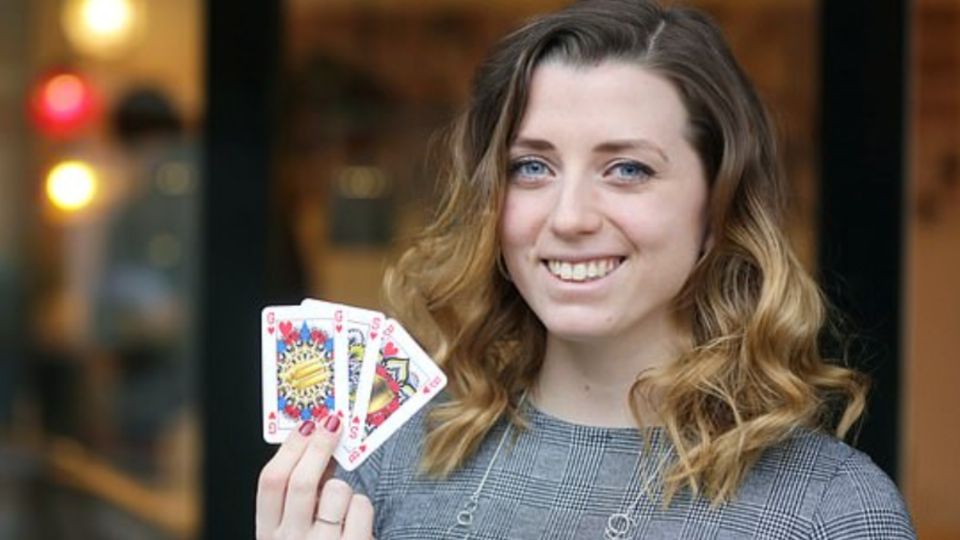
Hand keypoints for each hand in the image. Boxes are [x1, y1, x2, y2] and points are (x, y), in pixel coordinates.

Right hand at [256, 415, 374, 538]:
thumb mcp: (294, 531)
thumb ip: (300, 496)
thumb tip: (316, 442)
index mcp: (268, 535)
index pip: (269, 483)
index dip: (289, 448)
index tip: (305, 423)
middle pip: (302, 482)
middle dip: (319, 446)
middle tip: (333, 423)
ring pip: (337, 491)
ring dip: (343, 486)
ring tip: (340, 505)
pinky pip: (361, 506)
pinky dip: (361, 506)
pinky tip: (355, 523)